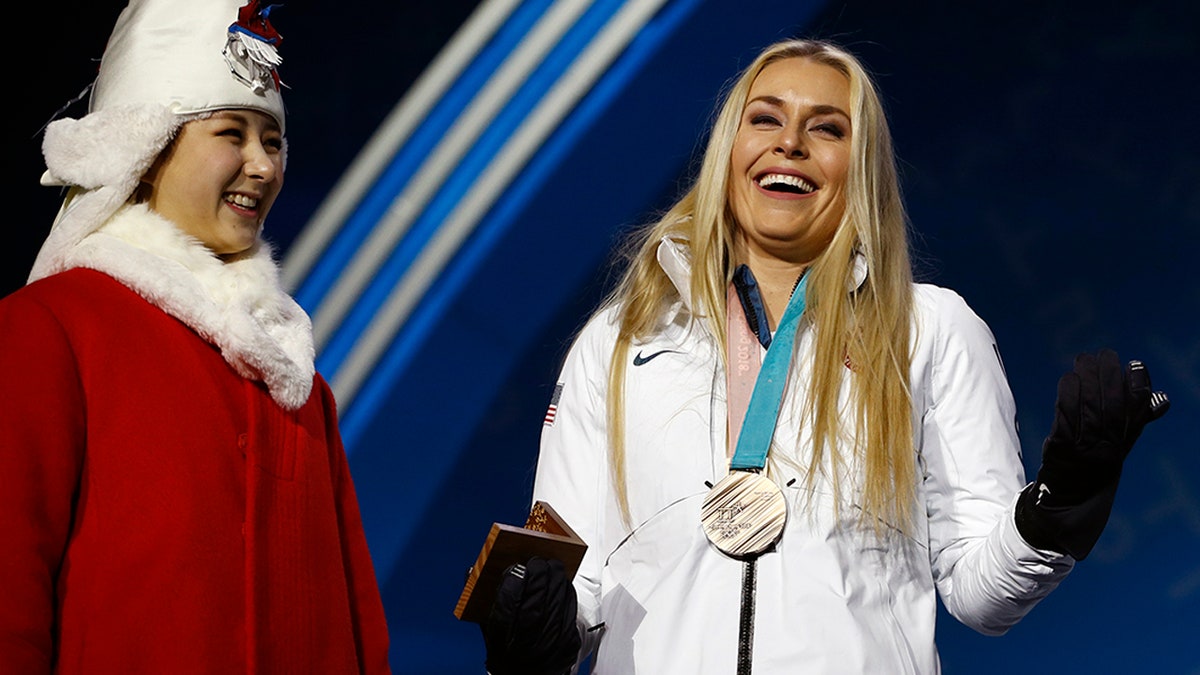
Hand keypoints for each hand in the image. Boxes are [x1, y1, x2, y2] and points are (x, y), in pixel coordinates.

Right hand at [482, 557, 580, 674]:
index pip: (507, 608)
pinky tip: (562, 584)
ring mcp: (550, 647)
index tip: (516, 567)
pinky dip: (567, 594)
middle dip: (537, 577)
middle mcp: (527, 647)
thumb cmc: (506, 649)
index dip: (512, 584)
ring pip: (556, 606)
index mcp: (502, 642)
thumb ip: (482, 602)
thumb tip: (472, 572)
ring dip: (555, 581)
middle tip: (536, 561)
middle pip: (535, 605)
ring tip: (551, 566)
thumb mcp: (489, 630)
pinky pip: (571, 613)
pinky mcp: (568, 646)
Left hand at [1015, 349, 1168, 558]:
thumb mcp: (1117, 445)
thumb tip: (1162, 399)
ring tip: (1085, 359)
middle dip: (1110, 377)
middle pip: (1113, 407)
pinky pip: (1066, 418)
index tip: (1135, 364)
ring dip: (1087, 380)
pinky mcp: (1061, 449)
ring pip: (1089, 410)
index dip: (1138, 387)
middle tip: (1105, 355)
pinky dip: (1068, 396)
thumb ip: (1135, 421)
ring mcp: (1084, 450)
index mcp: (1123, 445)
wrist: (1067, 502)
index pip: (1137, 413)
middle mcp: (1108, 448)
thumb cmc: (1094, 465)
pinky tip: (1068, 379)